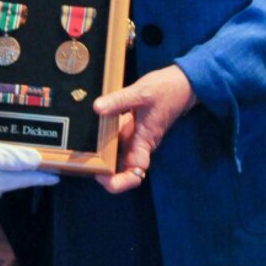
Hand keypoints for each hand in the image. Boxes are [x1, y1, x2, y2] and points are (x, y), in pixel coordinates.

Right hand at [0, 137, 57, 203]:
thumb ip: (9, 157)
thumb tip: (34, 160)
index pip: (24, 178)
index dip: (41, 176)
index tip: (56, 176)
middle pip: (14, 182)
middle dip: (28, 175)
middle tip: (43, 169)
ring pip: (1, 182)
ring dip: (13, 175)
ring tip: (23, 165)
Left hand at [93, 65, 195, 193]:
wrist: (181, 83)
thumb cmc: (166, 90)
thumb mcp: (141, 92)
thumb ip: (119, 101)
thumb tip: (97, 108)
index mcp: (145, 141)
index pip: (135, 173)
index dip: (119, 182)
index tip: (101, 176)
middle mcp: (140, 143)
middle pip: (123, 168)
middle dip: (105, 172)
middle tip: (86, 164)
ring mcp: (136, 135)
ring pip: (118, 153)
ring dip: (103, 155)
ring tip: (84, 149)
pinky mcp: (133, 125)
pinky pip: (117, 136)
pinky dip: (105, 136)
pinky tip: (92, 128)